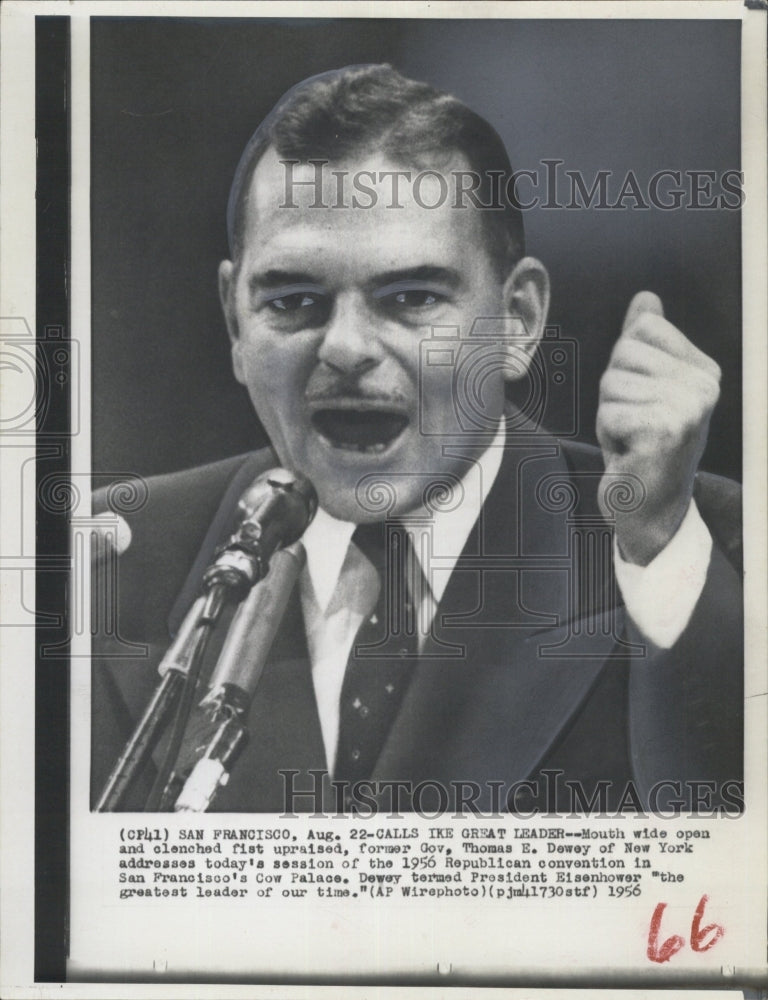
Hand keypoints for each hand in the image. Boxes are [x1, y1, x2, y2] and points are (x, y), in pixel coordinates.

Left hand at [596, 291, 720, 564]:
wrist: (649, 509)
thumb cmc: (641, 446)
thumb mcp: (644, 387)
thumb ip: (646, 343)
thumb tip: (646, 298)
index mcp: (704, 370)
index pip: (641, 329)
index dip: (625, 366)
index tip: (641, 400)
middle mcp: (704, 386)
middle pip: (622, 354)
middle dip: (614, 392)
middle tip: (634, 425)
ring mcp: (688, 409)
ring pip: (612, 383)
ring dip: (610, 414)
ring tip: (631, 439)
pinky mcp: (664, 432)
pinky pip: (609, 412)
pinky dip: (608, 434)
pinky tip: (629, 453)